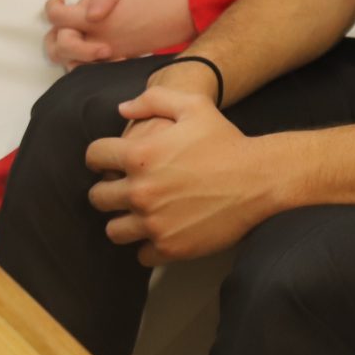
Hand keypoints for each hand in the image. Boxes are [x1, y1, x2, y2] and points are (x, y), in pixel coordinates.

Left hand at [44, 0, 194, 69]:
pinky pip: (91, 67)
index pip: (57, 18)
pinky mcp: (118, 58)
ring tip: (72, 36)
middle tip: (64, 22)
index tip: (58, 0)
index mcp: (93, 18)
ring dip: (66, 51)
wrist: (181, 17)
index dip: (52, 7)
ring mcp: (107, 52)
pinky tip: (89, 49)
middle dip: (54, 34)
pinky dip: (83, 61)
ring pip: (71, 61)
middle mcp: (96, 39)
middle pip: (58, 46)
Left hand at [85, 85, 274, 264]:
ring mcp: (153, 223)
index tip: (111, 161)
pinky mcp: (170, 247)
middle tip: (129, 187)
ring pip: (114, 230)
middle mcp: (141, 191)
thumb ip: (154, 100)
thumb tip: (123, 109)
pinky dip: (149, 244)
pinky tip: (163, 229)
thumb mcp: (194, 106)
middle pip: (98, 197)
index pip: (94, 156)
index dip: (101, 156)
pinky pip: (141, 254)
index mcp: (140, 155)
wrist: (259, 179)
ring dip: (125, 220)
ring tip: (143, 212)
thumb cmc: (226, 141)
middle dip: (109, 190)